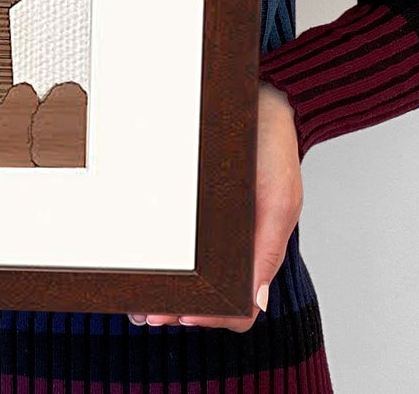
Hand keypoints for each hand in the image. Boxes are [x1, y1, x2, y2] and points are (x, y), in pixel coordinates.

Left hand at [130, 81, 302, 332]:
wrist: (261, 101)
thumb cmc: (273, 150)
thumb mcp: (279, 198)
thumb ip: (269, 248)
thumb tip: (255, 302)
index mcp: (259, 250)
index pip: (239, 308)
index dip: (212, 317)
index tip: (185, 316)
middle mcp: (235, 244)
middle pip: (207, 296)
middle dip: (178, 309)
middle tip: (148, 311)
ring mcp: (213, 227)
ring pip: (189, 274)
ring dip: (166, 289)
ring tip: (139, 294)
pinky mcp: (194, 208)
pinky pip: (177, 241)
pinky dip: (161, 257)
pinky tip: (142, 259)